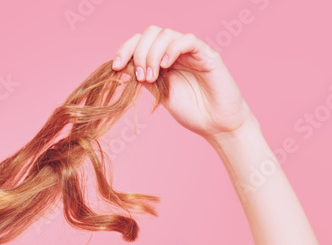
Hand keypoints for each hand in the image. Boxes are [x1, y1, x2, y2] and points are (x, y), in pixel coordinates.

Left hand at [111, 26, 252, 140]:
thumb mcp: (159, 95)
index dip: (125, 50)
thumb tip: (120, 69)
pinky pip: (187, 40)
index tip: (115, 67)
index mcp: (162, 59)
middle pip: (150, 33)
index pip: (139, 42)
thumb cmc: (191, 111)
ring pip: (166, 34)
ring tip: (152, 77)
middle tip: (141, 77)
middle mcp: (175, 51)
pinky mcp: (207, 54)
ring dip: (152, 54)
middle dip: (139, 53)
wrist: (216, 124)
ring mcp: (191, 51)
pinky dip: (172, 49)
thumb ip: (144, 79)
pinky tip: (165, 66)